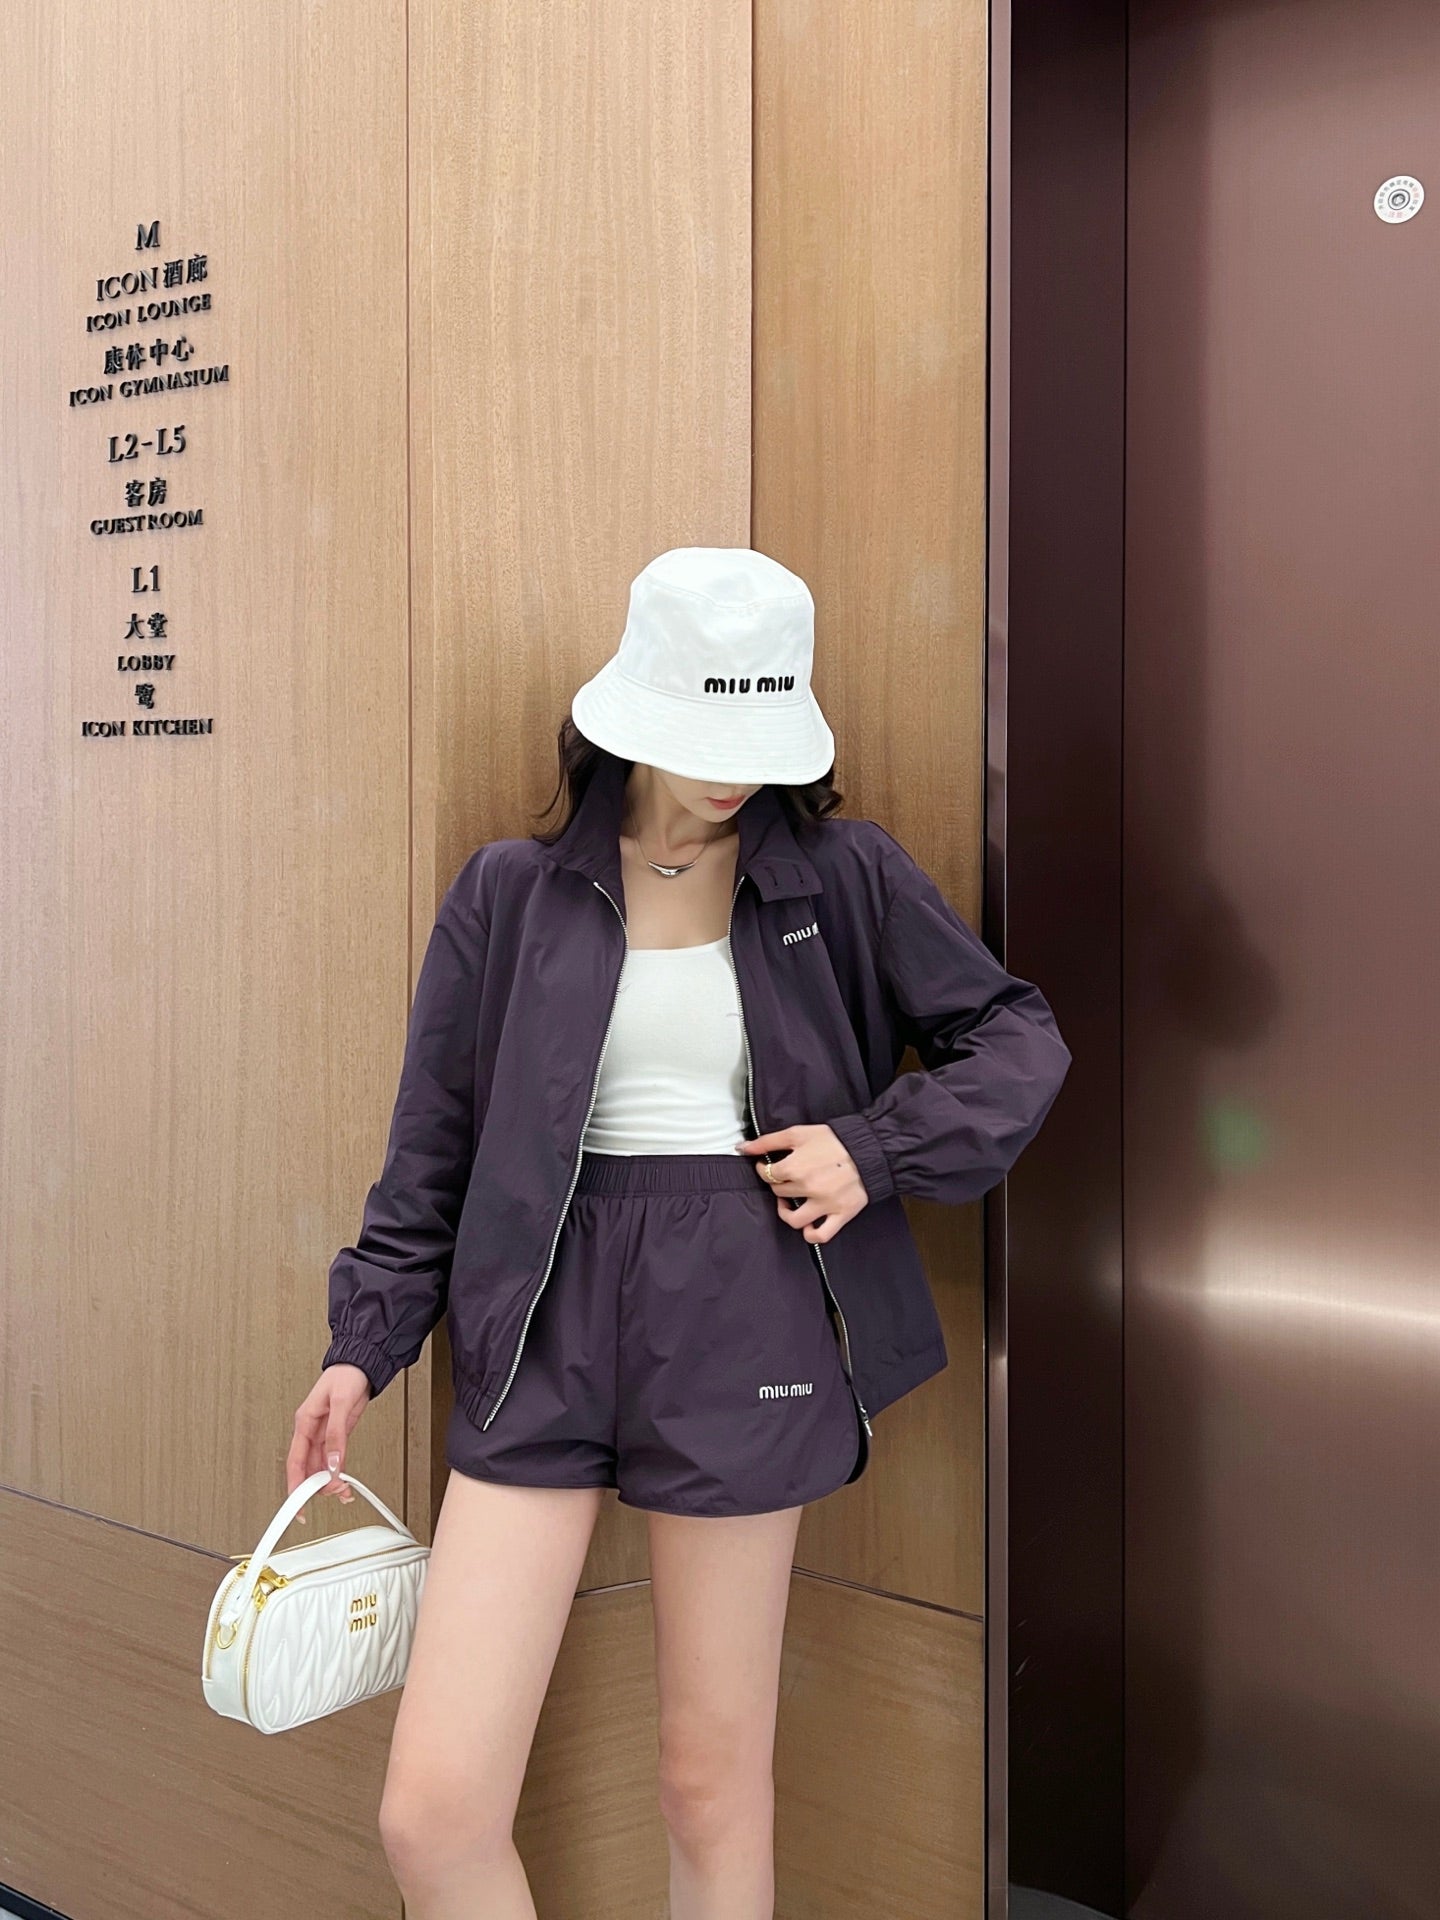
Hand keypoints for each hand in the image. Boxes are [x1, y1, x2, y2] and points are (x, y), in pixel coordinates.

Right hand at [287, 1364, 370, 1516]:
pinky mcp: (338, 1434)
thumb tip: (333, 1461)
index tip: (299, 1504)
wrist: (362, 1364)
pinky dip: (338, 1472)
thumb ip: (337, 1433)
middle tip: (333, 1494)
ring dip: (329, 1481)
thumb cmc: (346, 1374)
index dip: (295, 1485)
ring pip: (321, 1466)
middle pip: (307, 1468)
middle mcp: (311, 1430)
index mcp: (304, 1422)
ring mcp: (324, 1433)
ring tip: (342, 1491)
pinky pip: (333, 1459)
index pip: (295, 1462)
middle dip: (317, 1485)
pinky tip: (343, 1481)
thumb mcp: (341, 1403)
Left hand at [736, 1123, 870, 1242]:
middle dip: (779, 1185)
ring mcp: (824, 1204)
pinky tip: (808, 1225)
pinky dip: (811, 1234)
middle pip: (779, 1194)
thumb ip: (768, 1141)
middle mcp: (807, 1189)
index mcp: (795, 1168)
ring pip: (795, 1220)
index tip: (769, 1166)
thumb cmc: (834, 1139)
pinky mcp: (841, 1214)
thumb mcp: (798, 1133)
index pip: (767, 1175)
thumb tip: (742, 1148)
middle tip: (785, 1178)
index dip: (765, 1169)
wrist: (870, 1148)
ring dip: (787, 1213)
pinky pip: (821, 1235)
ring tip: (790, 1204)